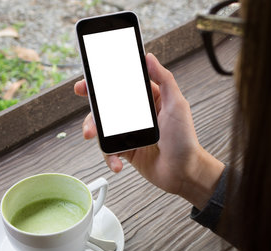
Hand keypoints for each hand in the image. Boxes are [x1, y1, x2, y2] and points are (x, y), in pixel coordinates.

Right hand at [74, 53, 224, 208]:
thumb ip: (164, 79)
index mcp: (149, 99)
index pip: (122, 85)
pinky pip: (110, 150)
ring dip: (96, 132)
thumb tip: (149, 57)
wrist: (184, 173)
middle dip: (93, 109)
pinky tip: (116, 162)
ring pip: (104, 128)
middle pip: (106, 106)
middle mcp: (137, 115)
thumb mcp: (177, 104)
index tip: (88, 81)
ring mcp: (130, 133)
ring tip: (93, 136)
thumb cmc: (185, 140)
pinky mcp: (126, 151)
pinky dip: (110, 157)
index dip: (103, 82)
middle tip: (85, 106)